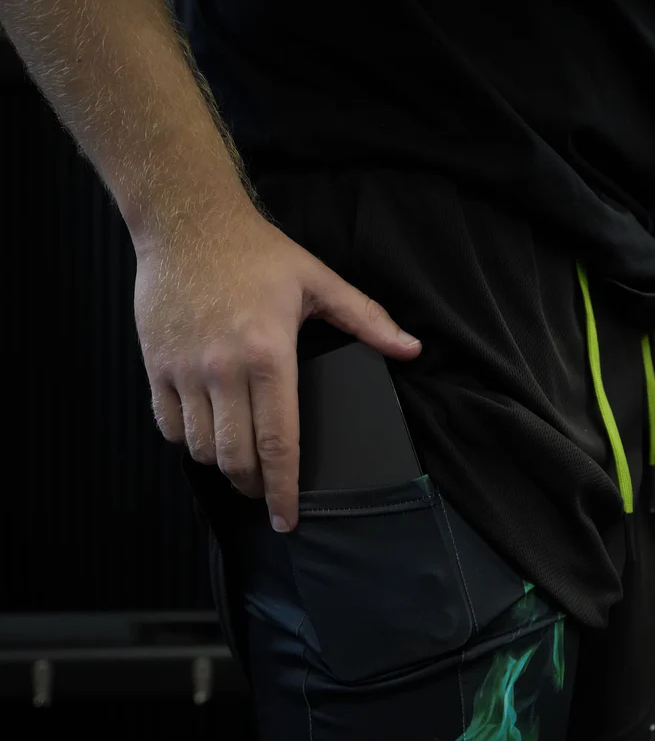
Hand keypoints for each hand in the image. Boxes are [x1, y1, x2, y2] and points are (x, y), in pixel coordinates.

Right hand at [134, 201, 421, 531]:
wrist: (186, 220)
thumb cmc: (256, 252)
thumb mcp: (319, 280)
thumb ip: (367, 320)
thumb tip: (411, 349)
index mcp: (269, 355)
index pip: (279, 443)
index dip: (284, 490)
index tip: (287, 520)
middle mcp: (223, 370)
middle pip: (237, 457)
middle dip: (254, 486)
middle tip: (264, 491)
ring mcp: (185, 370)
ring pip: (201, 448)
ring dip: (221, 465)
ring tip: (237, 460)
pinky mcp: (156, 365)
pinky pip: (168, 426)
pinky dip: (186, 441)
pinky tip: (204, 434)